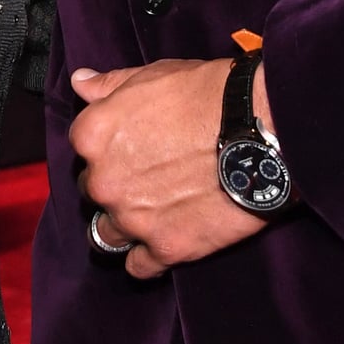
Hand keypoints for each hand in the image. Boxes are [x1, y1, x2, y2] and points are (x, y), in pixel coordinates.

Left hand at [69, 56, 267, 280]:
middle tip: (149, 178)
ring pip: (107, 235)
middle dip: (116, 187)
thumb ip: (110, 85)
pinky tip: (165, 242)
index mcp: (94, 136)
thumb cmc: (209, 96)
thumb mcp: (154, 75)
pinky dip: (149, 258)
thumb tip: (82, 82)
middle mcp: (104, 181)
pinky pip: (140, 267)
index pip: (82, 150)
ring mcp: (133, 219)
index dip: (108, 150)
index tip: (131, 148)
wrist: (261, 129)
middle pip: (94, 193)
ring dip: (124, 227)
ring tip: (152, 214)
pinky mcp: (166, 247)